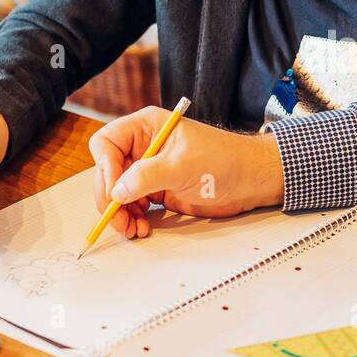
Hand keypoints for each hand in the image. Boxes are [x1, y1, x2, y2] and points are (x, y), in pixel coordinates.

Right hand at [87, 106, 285, 238]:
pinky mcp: (158, 190)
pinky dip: (133, 218)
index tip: (116, 190)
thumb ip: (148, 176)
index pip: (107, 143)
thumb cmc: (224, 161)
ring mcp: (150, 170)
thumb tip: (117, 191)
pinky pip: (134, 205)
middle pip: (108, 172)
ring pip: (118, 192)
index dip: (106, 167)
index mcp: (147, 127)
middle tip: (118, 219)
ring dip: (120, 212)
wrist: (251, 180)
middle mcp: (144, 147)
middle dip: (110, 197)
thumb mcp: (183, 165)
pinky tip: (141, 228)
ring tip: (132, 229)